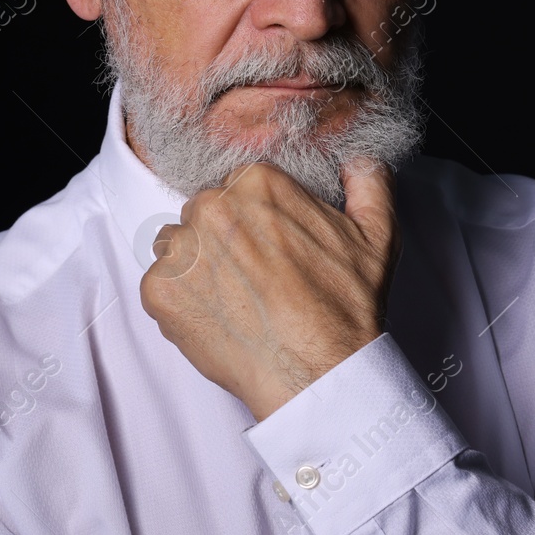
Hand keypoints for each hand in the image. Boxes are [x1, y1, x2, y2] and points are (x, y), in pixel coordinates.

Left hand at [139, 157, 399, 420]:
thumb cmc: (344, 308)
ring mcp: (180, 250)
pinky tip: (217, 319)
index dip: (255, 221)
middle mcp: (210, 207)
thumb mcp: (376, 235)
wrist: (317, 373)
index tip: (270, 248)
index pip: (238, 189)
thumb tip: (358, 162)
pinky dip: (181, 303)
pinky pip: (160, 286)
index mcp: (255, 183)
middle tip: (254, 278)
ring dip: (196, 268)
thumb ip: (368, 184)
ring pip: (177, 247)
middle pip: (203, 214)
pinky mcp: (158, 290)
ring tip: (235, 299)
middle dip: (223, 240)